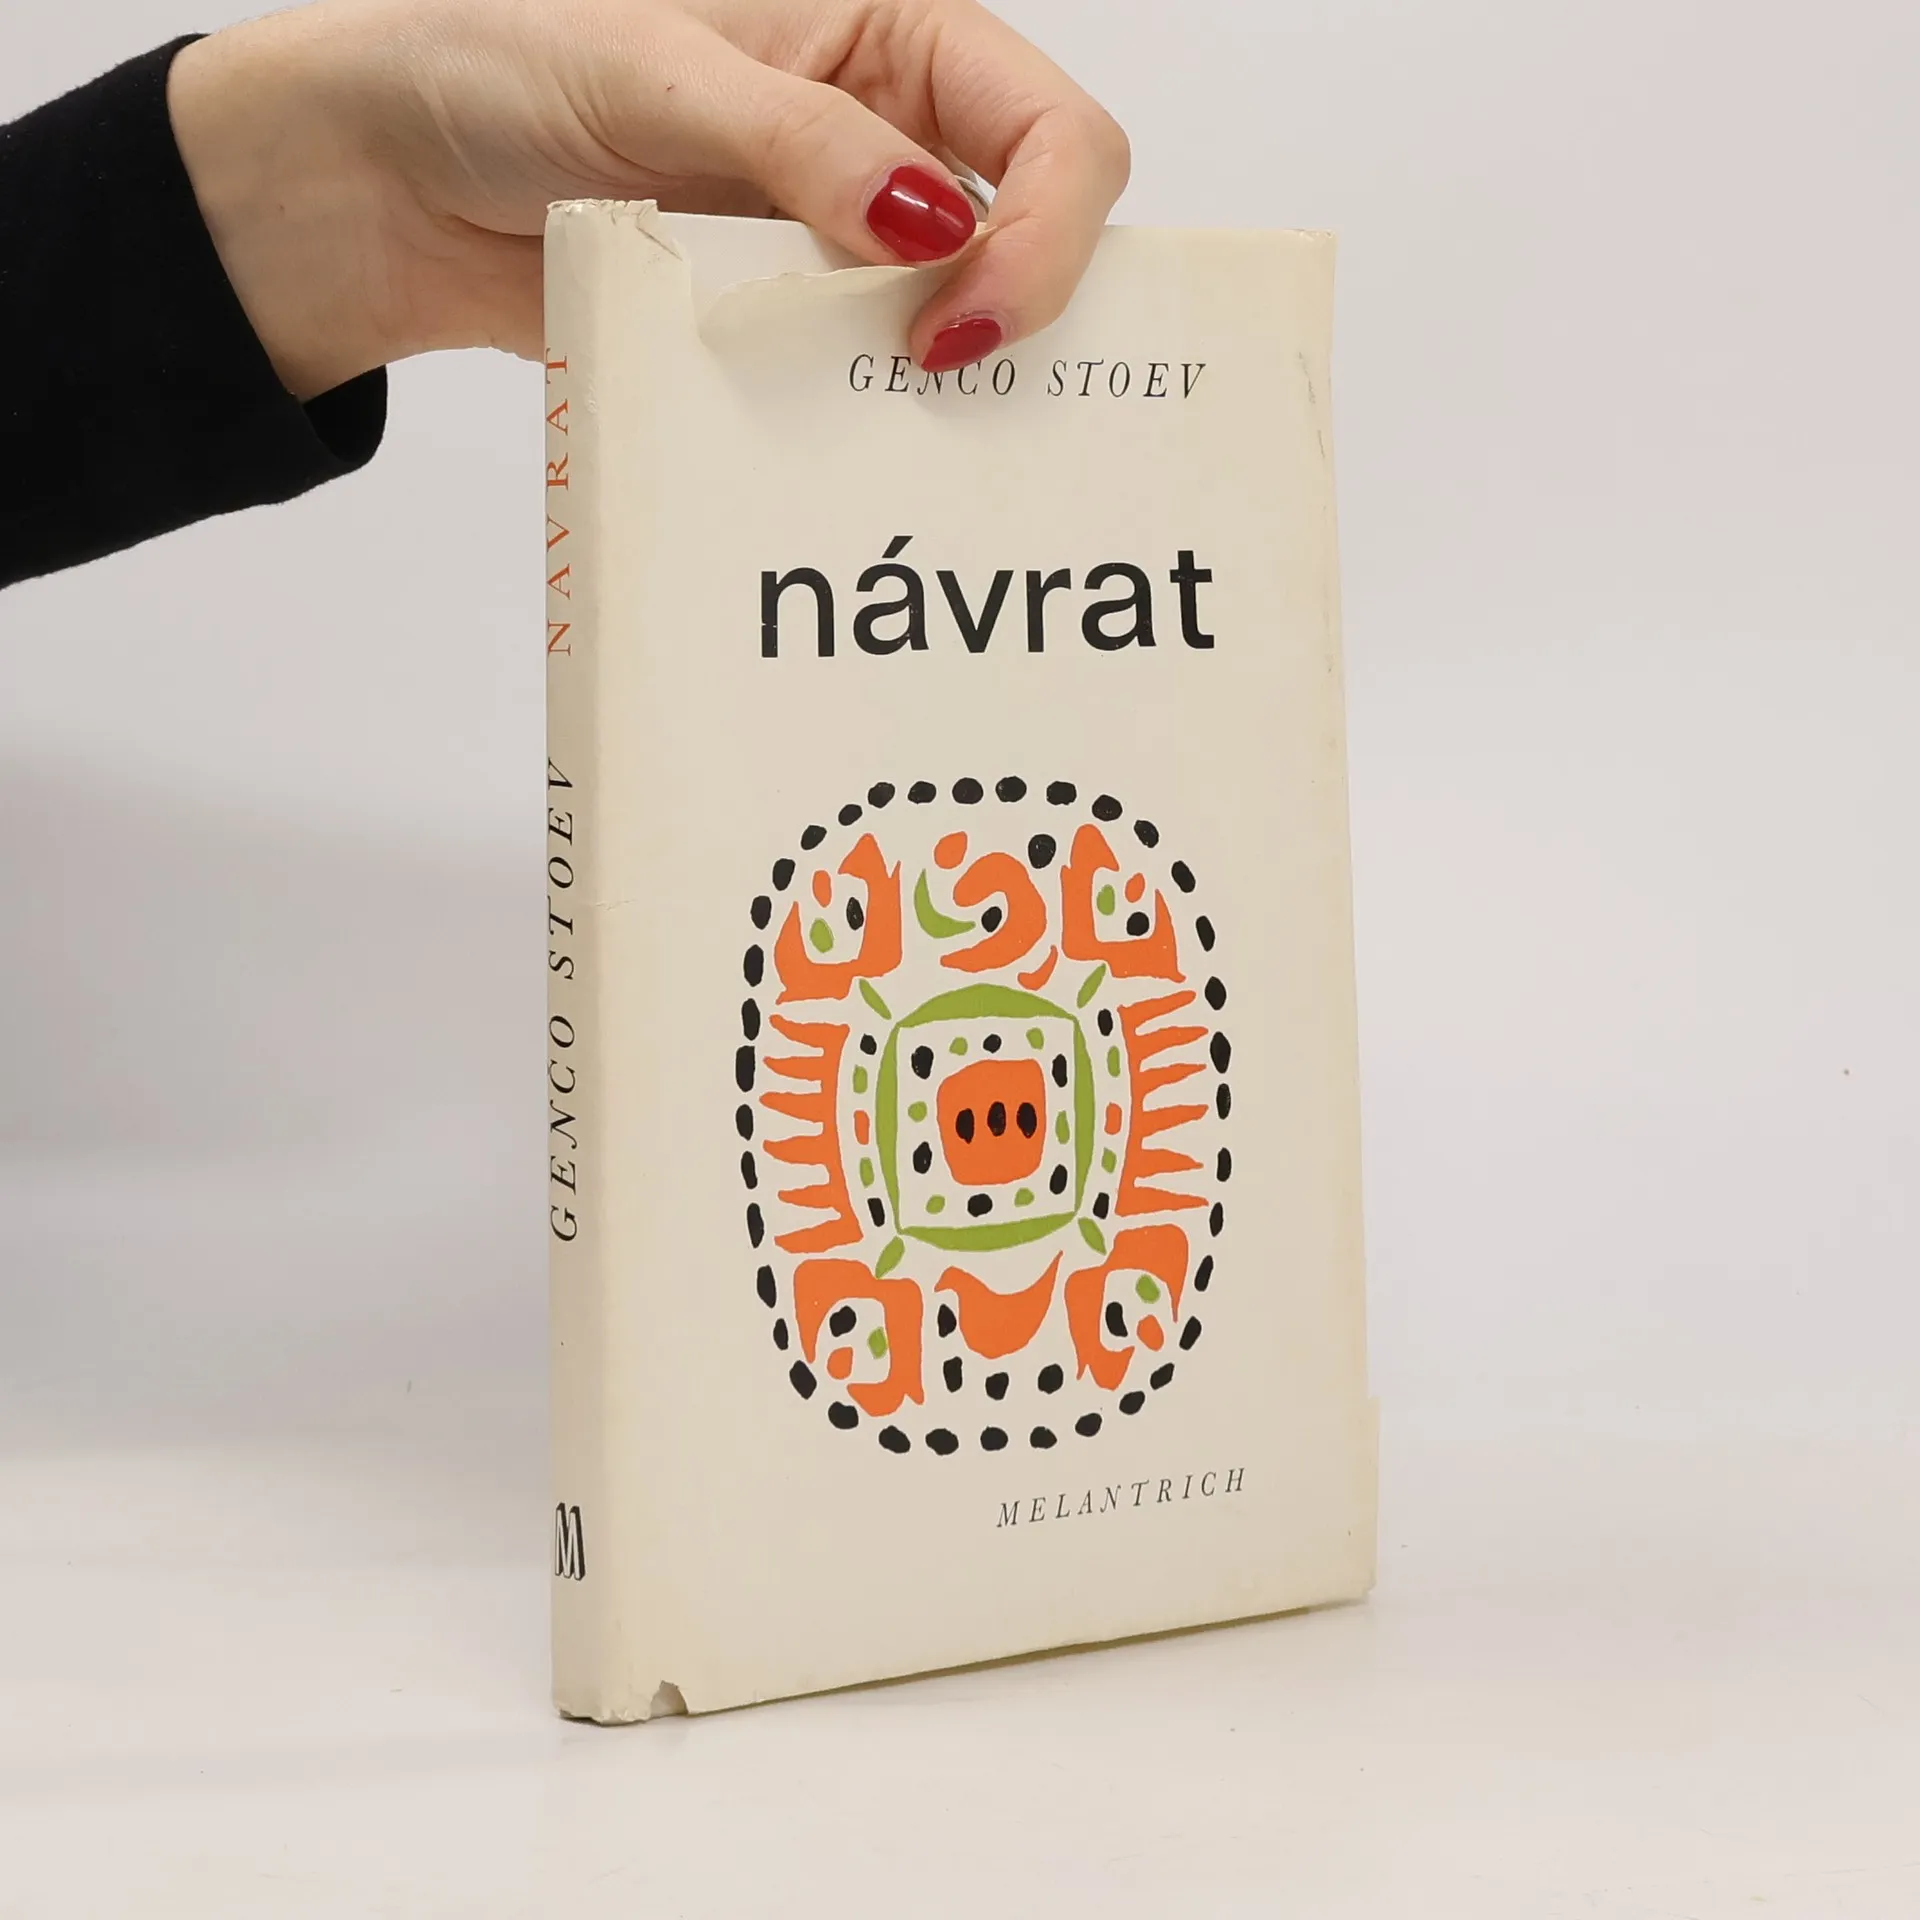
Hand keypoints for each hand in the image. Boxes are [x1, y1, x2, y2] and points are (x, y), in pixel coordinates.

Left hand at [166, 0, 1129, 400]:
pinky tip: (848, 443)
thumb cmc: (499, 69)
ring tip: (906, 428)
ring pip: (962, 314)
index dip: (1044, 228)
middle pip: (1035, 224)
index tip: (963, 319)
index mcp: (886, 34)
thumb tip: (934, 225)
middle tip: (942, 380)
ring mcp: (838, 240)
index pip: (1047, 124)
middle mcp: (884, 134)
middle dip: (1020, 308)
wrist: (392, 184)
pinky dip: (869, 415)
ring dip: (950, 375)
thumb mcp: (654, 76)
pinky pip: (864, 378)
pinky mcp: (784, 325)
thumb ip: (800, 142)